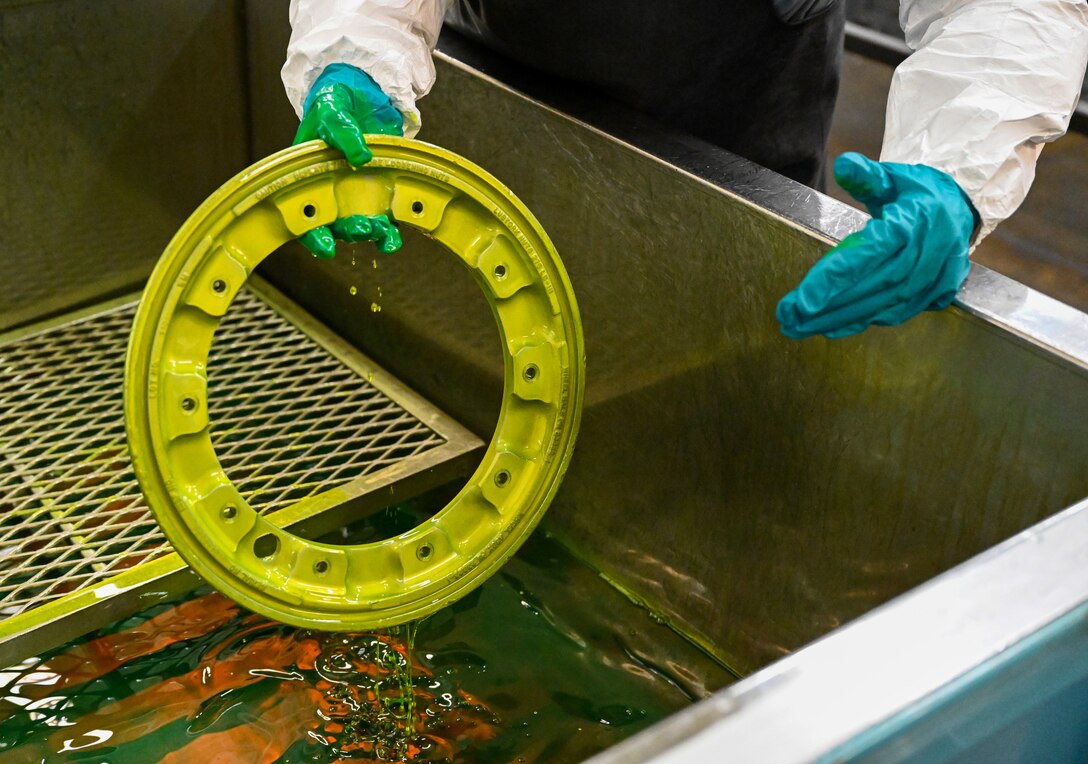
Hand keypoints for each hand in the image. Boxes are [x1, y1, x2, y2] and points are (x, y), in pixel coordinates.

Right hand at [293, 63, 404, 258]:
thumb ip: (343, 132)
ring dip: (374, 234)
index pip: (306, 215)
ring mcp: (359, 194)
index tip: (326, 247)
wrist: (360, 93)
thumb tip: (361, 156)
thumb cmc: (334, 104)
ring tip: (384, 234)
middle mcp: (333, 193)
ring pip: (364, 226)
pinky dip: (392, 230)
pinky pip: (387, 217)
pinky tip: (395, 236)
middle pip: (338, 226)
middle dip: (350, 231)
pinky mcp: (383, 190)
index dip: (313, 236)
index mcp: (310, 177)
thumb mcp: (332, 111)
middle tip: (362, 227)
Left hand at [776, 153, 979, 338]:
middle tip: (789, 319)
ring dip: (842, 319)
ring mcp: (938, 274)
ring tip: (803, 327)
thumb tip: (845, 165)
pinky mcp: (940, 291)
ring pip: (886, 304)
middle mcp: (929, 251)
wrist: (959, 205)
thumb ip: (866, 175)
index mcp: (913, 221)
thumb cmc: (915, 191)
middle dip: (829, 306)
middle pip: (873, 286)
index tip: (800, 301)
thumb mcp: (891, 176)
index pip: (867, 254)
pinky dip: (865, 322)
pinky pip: (900, 313)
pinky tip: (835, 327)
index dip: (833, 279)